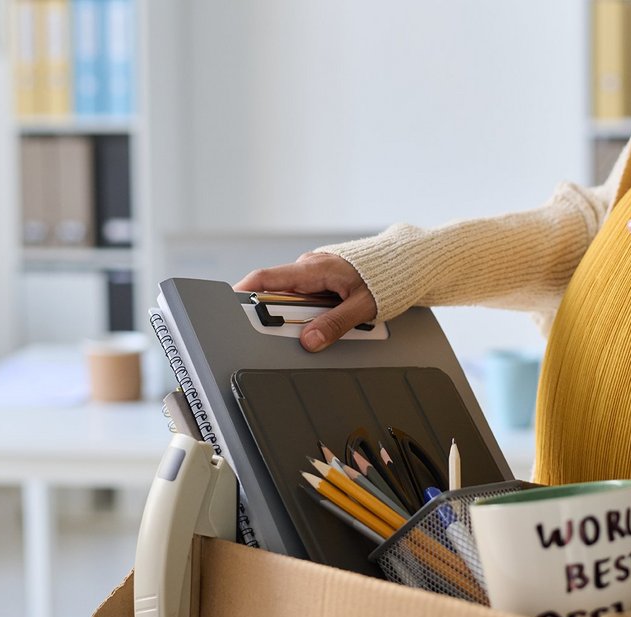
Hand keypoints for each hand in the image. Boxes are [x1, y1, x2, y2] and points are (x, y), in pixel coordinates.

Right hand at [234, 252, 376, 351]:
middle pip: (276, 292)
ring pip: (292, 297)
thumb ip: (336, 324)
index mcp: (314, 268)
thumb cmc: (387, 276)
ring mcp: (313, 272)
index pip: (267, 277)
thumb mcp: (364, 306)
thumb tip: (310, 341)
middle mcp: (309, 267)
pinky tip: (324, 318)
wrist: (403, 261)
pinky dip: (308, 311)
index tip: (227, 306)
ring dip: (296, 315)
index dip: (243, 292)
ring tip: (317, 325)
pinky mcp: (321, 279)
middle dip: (275, 316)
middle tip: (281, 334)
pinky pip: (305, 296)